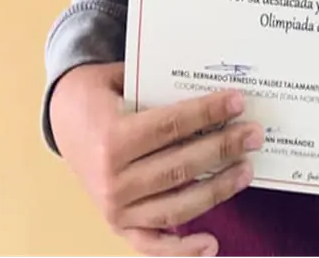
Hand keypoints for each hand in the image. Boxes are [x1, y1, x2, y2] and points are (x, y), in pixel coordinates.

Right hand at [49, 62, 262, 256]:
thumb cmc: (100, 94)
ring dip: (217, 190)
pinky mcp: (119, 227)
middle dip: (223, 149)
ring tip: (246, 170)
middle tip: (254, 133)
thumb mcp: (121, 77)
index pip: (171, 126)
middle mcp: (113, 180)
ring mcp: (116, 210)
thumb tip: (211, 79)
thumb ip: (158, 82)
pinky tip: (213, 243)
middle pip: (180, 166)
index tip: (238, 102)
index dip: (207, 114)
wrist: (64, 121)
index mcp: (113, 140)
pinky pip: (154, 244)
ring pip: (176, 206)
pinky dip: (183, 250)